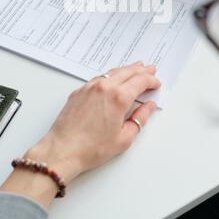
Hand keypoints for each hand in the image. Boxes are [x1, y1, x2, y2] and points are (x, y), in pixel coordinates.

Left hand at [0, 62, 159, 207]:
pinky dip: (110, 75)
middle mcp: (104, 87)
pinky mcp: (79, 91)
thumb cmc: (91, 148)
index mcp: (118, 97)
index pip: (140, 81)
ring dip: (126, 69)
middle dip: (141, 70)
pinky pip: (99, 78)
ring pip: (113, 72)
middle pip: (128, 72)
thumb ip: (140, 118)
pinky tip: (113, 78)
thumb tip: (148, 107)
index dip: (151, 80)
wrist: (62, 150)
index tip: (156, 83)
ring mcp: (90, 87)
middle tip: (150, 69)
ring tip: (135, 68)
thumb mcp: (124, 138)